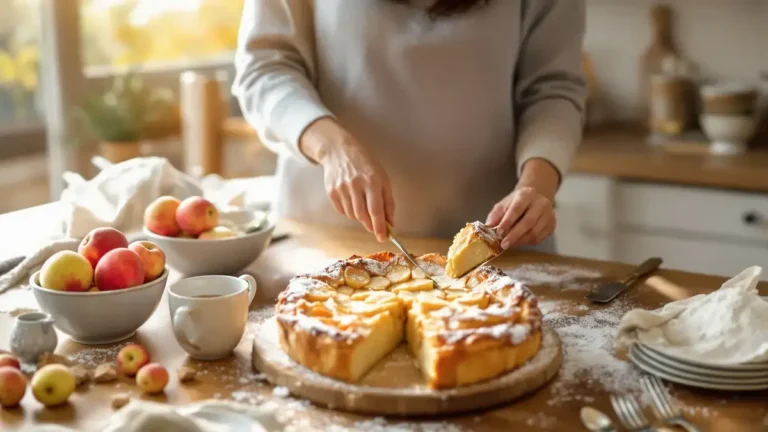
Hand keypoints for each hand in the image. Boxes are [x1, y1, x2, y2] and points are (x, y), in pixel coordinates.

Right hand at [300, 118, 394, 241]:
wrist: (340, 151)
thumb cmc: (366, 165)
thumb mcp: (383, 179)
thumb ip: (388, 202)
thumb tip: (390, 223)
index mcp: (372, 181)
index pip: (376, 210)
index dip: (380, 227)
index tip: (383, 237)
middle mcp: (356, 185)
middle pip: (363, 215)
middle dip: (370, 225)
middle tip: (374, 227)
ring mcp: (341, 188)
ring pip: (352, 215)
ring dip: (360, 217)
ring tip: (363, 206)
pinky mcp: (331, 191)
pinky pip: (342, 210)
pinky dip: (349, 211)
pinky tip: (352, 200)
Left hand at [486, 187, 555, 249]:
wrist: (535, 198)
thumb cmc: (516, 202)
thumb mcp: (503, 204)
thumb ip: (495, 215)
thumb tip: (488, 227)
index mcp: (526, 195)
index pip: (517, 209)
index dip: (507, 222)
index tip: (498, 233)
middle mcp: (541, 203)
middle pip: (528, 222)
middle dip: (514, 235)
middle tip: (503, 245)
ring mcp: (549, 214)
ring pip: (535, 232)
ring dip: (520, 241)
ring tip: (509, 245)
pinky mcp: (552, 225)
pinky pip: (539, 238)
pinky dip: (527, 242)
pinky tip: (518, 242)